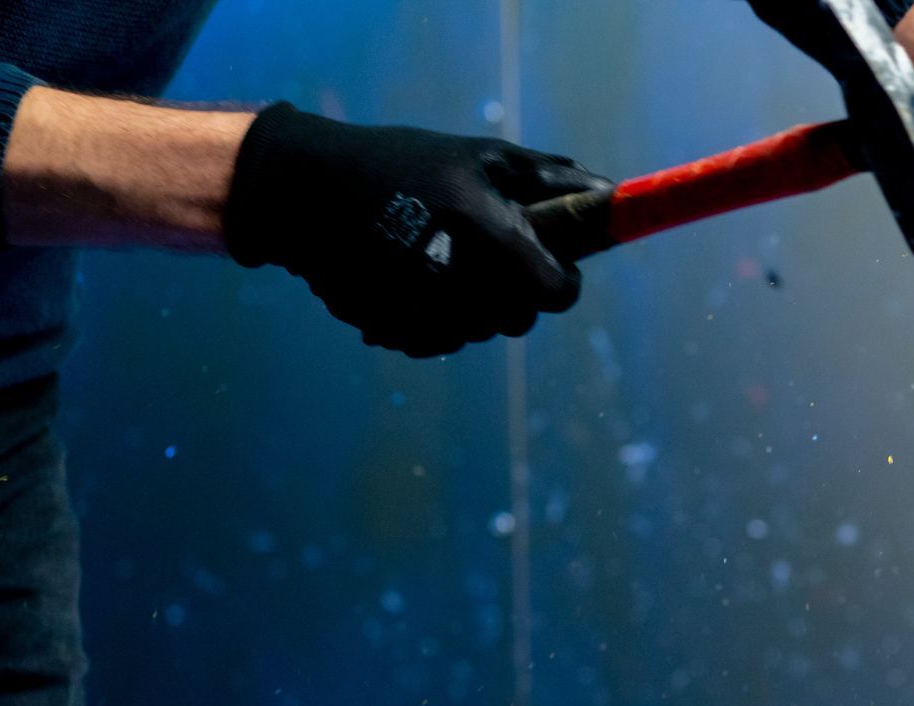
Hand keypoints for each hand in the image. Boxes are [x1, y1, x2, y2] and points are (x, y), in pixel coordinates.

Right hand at [223, 103, 610, 356]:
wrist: (302, 189)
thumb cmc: (405, 163)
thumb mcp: (480, 155)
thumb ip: (550, 179)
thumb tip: (611, 195)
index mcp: (481, 226)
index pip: (554, 291)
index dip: (560, 283)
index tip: (552, 269)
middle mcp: (450, 272)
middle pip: (517, 319)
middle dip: (513, 294)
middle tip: (486, 259)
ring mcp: (415, 307)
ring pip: (476, 333)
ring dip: (471, 308)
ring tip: (441, 262)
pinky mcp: (386, 328)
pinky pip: (435, 343)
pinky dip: (432, 320)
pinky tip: (411, 284)